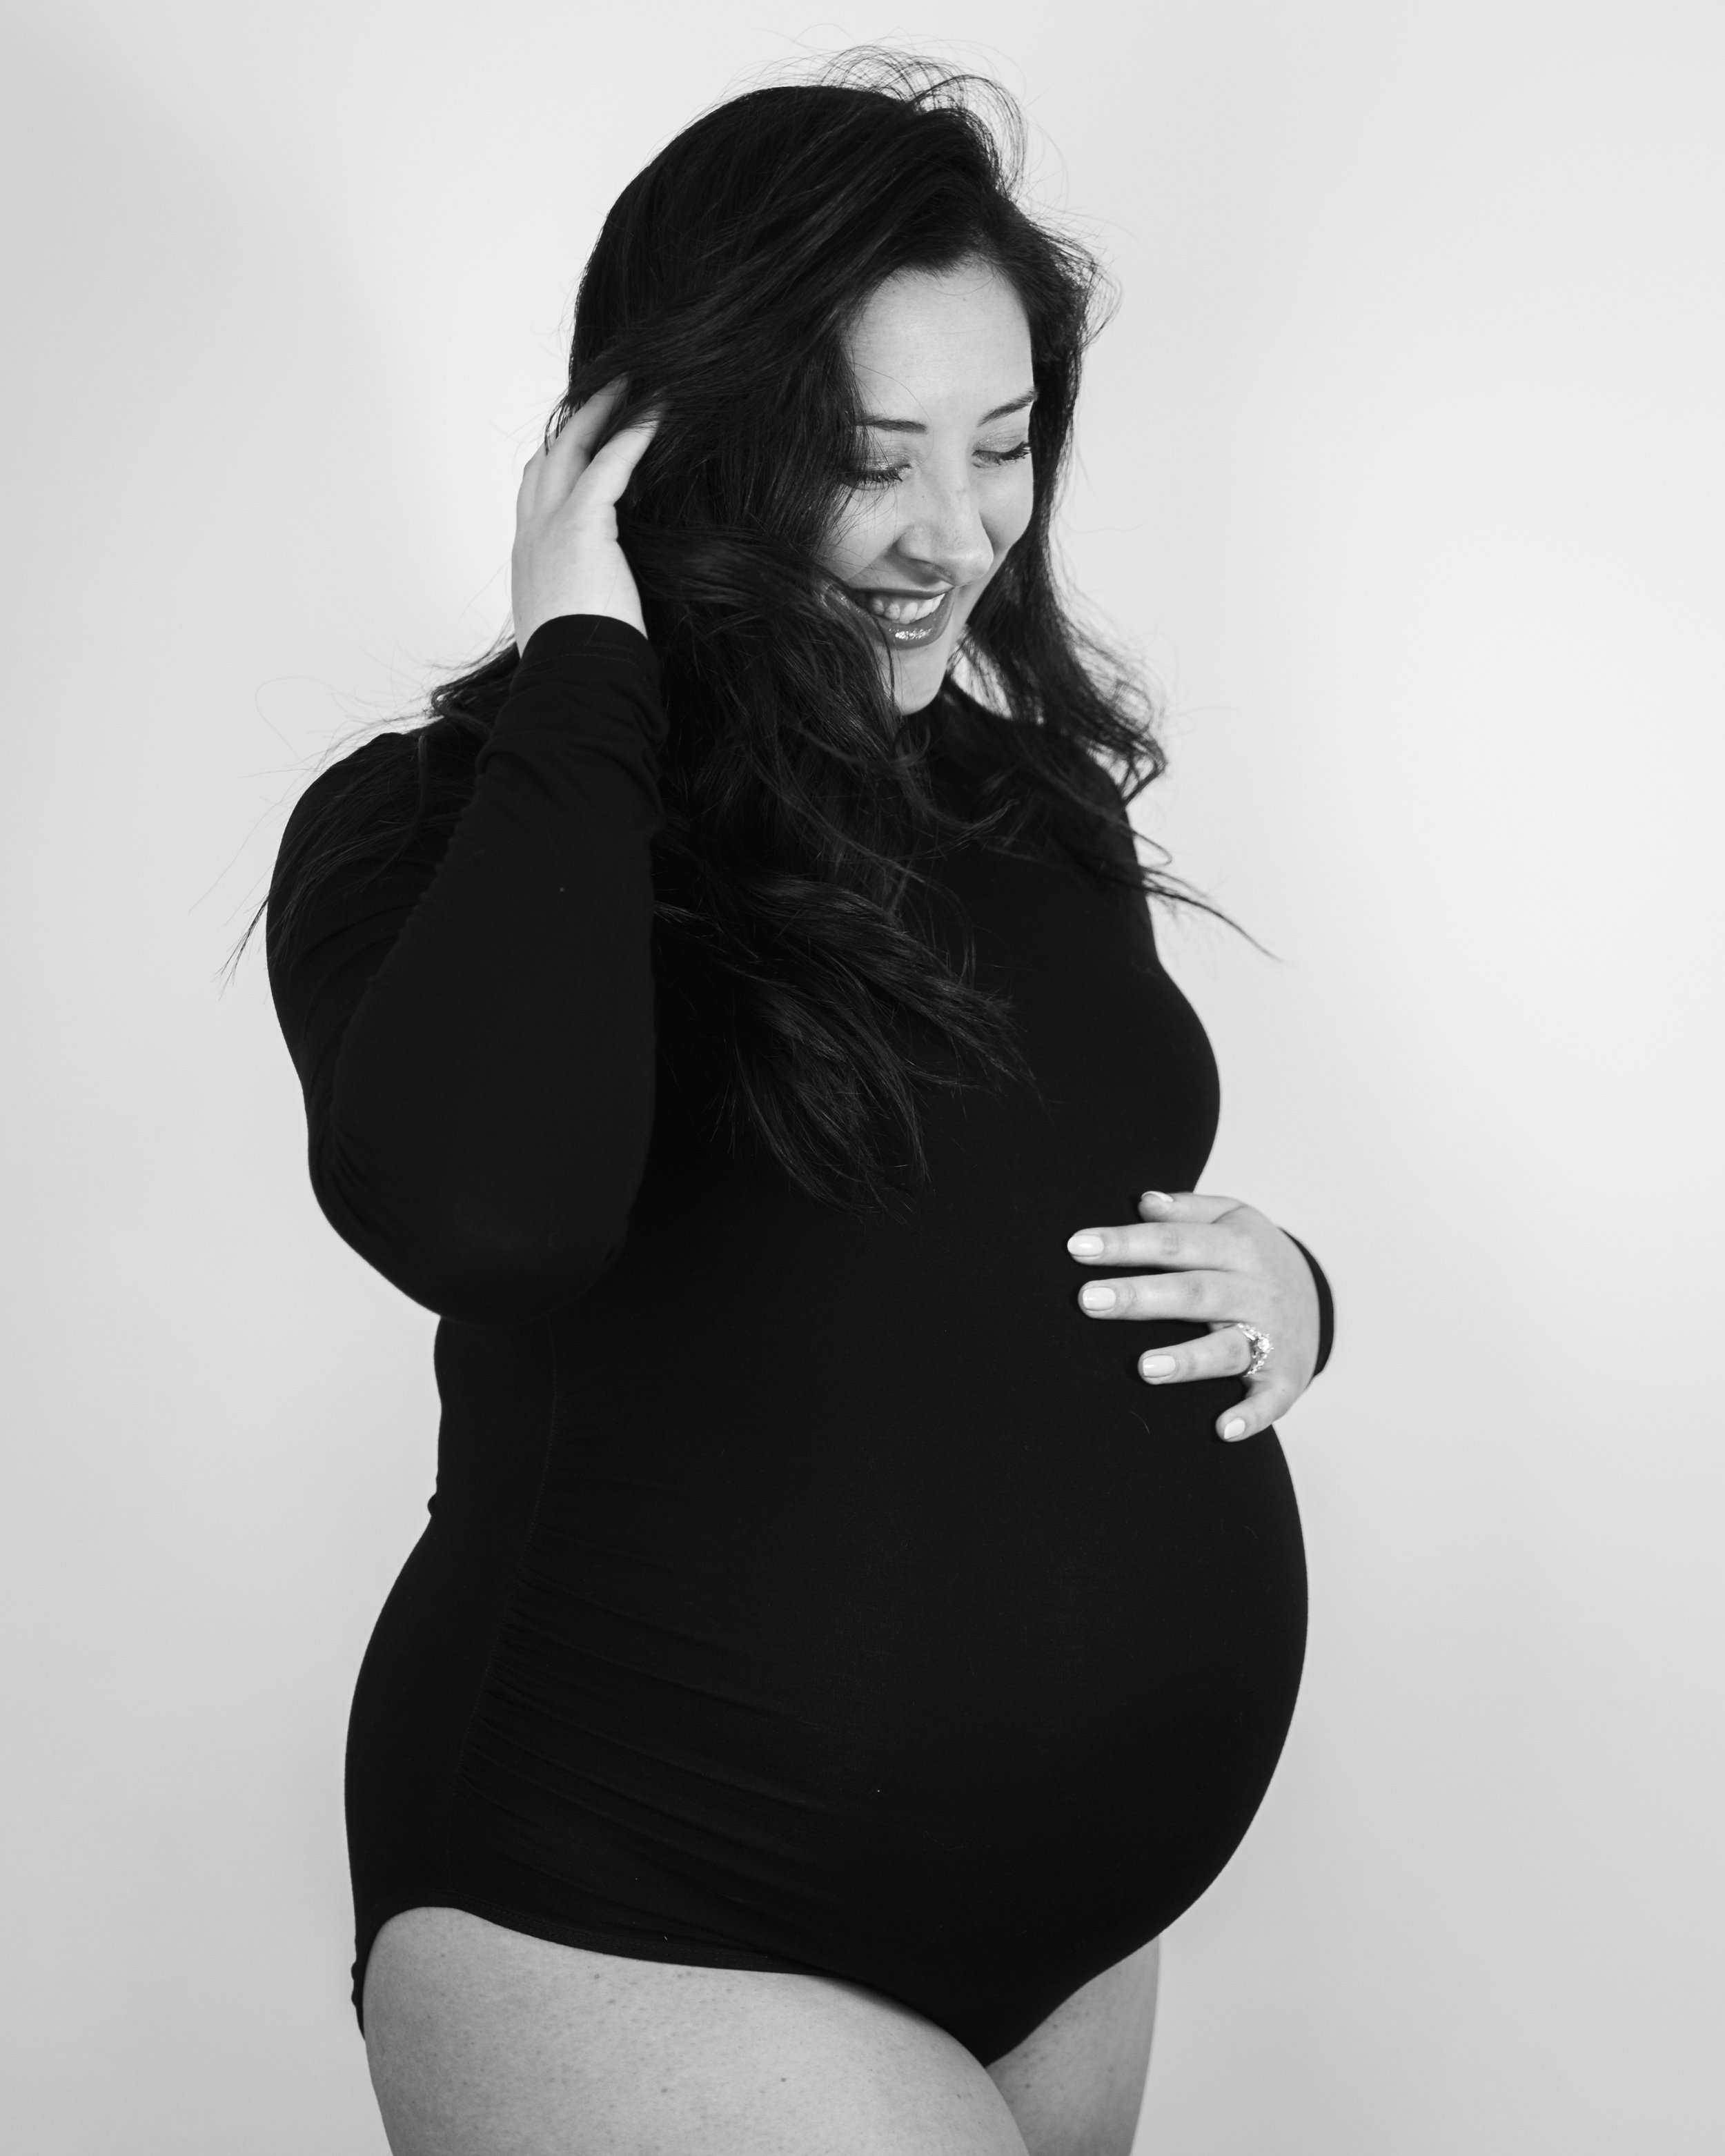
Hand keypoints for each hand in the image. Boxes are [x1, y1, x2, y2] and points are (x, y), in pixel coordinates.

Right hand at [510, 379, 659, 649]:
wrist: (573, 681)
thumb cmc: (582, 664)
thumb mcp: (575, 620)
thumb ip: (585, 592)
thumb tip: (609, 593)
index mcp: (529, 560)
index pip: (536, 493)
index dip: (558, 461)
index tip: (580, 441)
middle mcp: (531, 535)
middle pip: (548, 458)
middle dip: (576, 422)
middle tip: (607, 393)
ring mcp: (549, 527)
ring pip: (571, 449)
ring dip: (601, 413)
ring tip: (631, 387)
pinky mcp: (580, 526)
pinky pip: (608, 465)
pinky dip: (633, 435)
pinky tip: (657, 413)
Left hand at [1066, 1189, 1319, 1441]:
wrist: (1318, 1298)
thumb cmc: (1252, 1256)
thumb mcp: (1232, 1217)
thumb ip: (1187, 1210)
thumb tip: (1143, 1201)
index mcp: (1236, 1246)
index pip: (1173, 1242)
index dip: (1125, 1243)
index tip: (1076, 1246)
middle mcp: (1253, 1290)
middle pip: (1193, 1293)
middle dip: (1140, 1298)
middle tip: (1088, 1300)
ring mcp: (1270, 1336)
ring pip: (1226, 1348)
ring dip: (1187, 1360)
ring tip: (1143, 1368)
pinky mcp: (1284, 1378)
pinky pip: (1269, 1400)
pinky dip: (1250, 1416)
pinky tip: (1223, 1430)